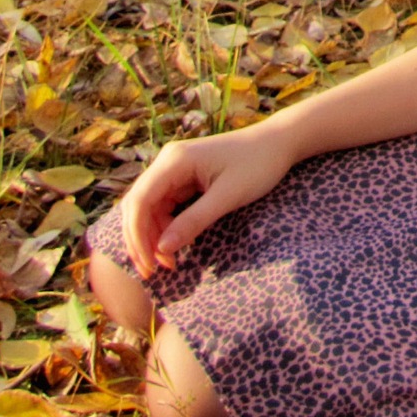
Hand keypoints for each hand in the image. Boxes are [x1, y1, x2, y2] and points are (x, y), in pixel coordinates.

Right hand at [120, 124, 295, 279]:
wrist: (278, 143)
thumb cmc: (257, 164)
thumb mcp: (228, 196)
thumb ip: (194, 221)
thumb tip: (162, 249)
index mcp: (174, 160)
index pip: (140, 201)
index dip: (137, 236)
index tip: (148, 266)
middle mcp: (168, 161)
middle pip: (138, 205)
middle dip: (141, 240)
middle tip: (152, 273)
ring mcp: (175, 169)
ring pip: (149, 208)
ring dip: (153, 236)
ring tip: (168, 264)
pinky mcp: (184, 177)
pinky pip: (165, 205)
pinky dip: (165, 228)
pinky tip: (174, 246)